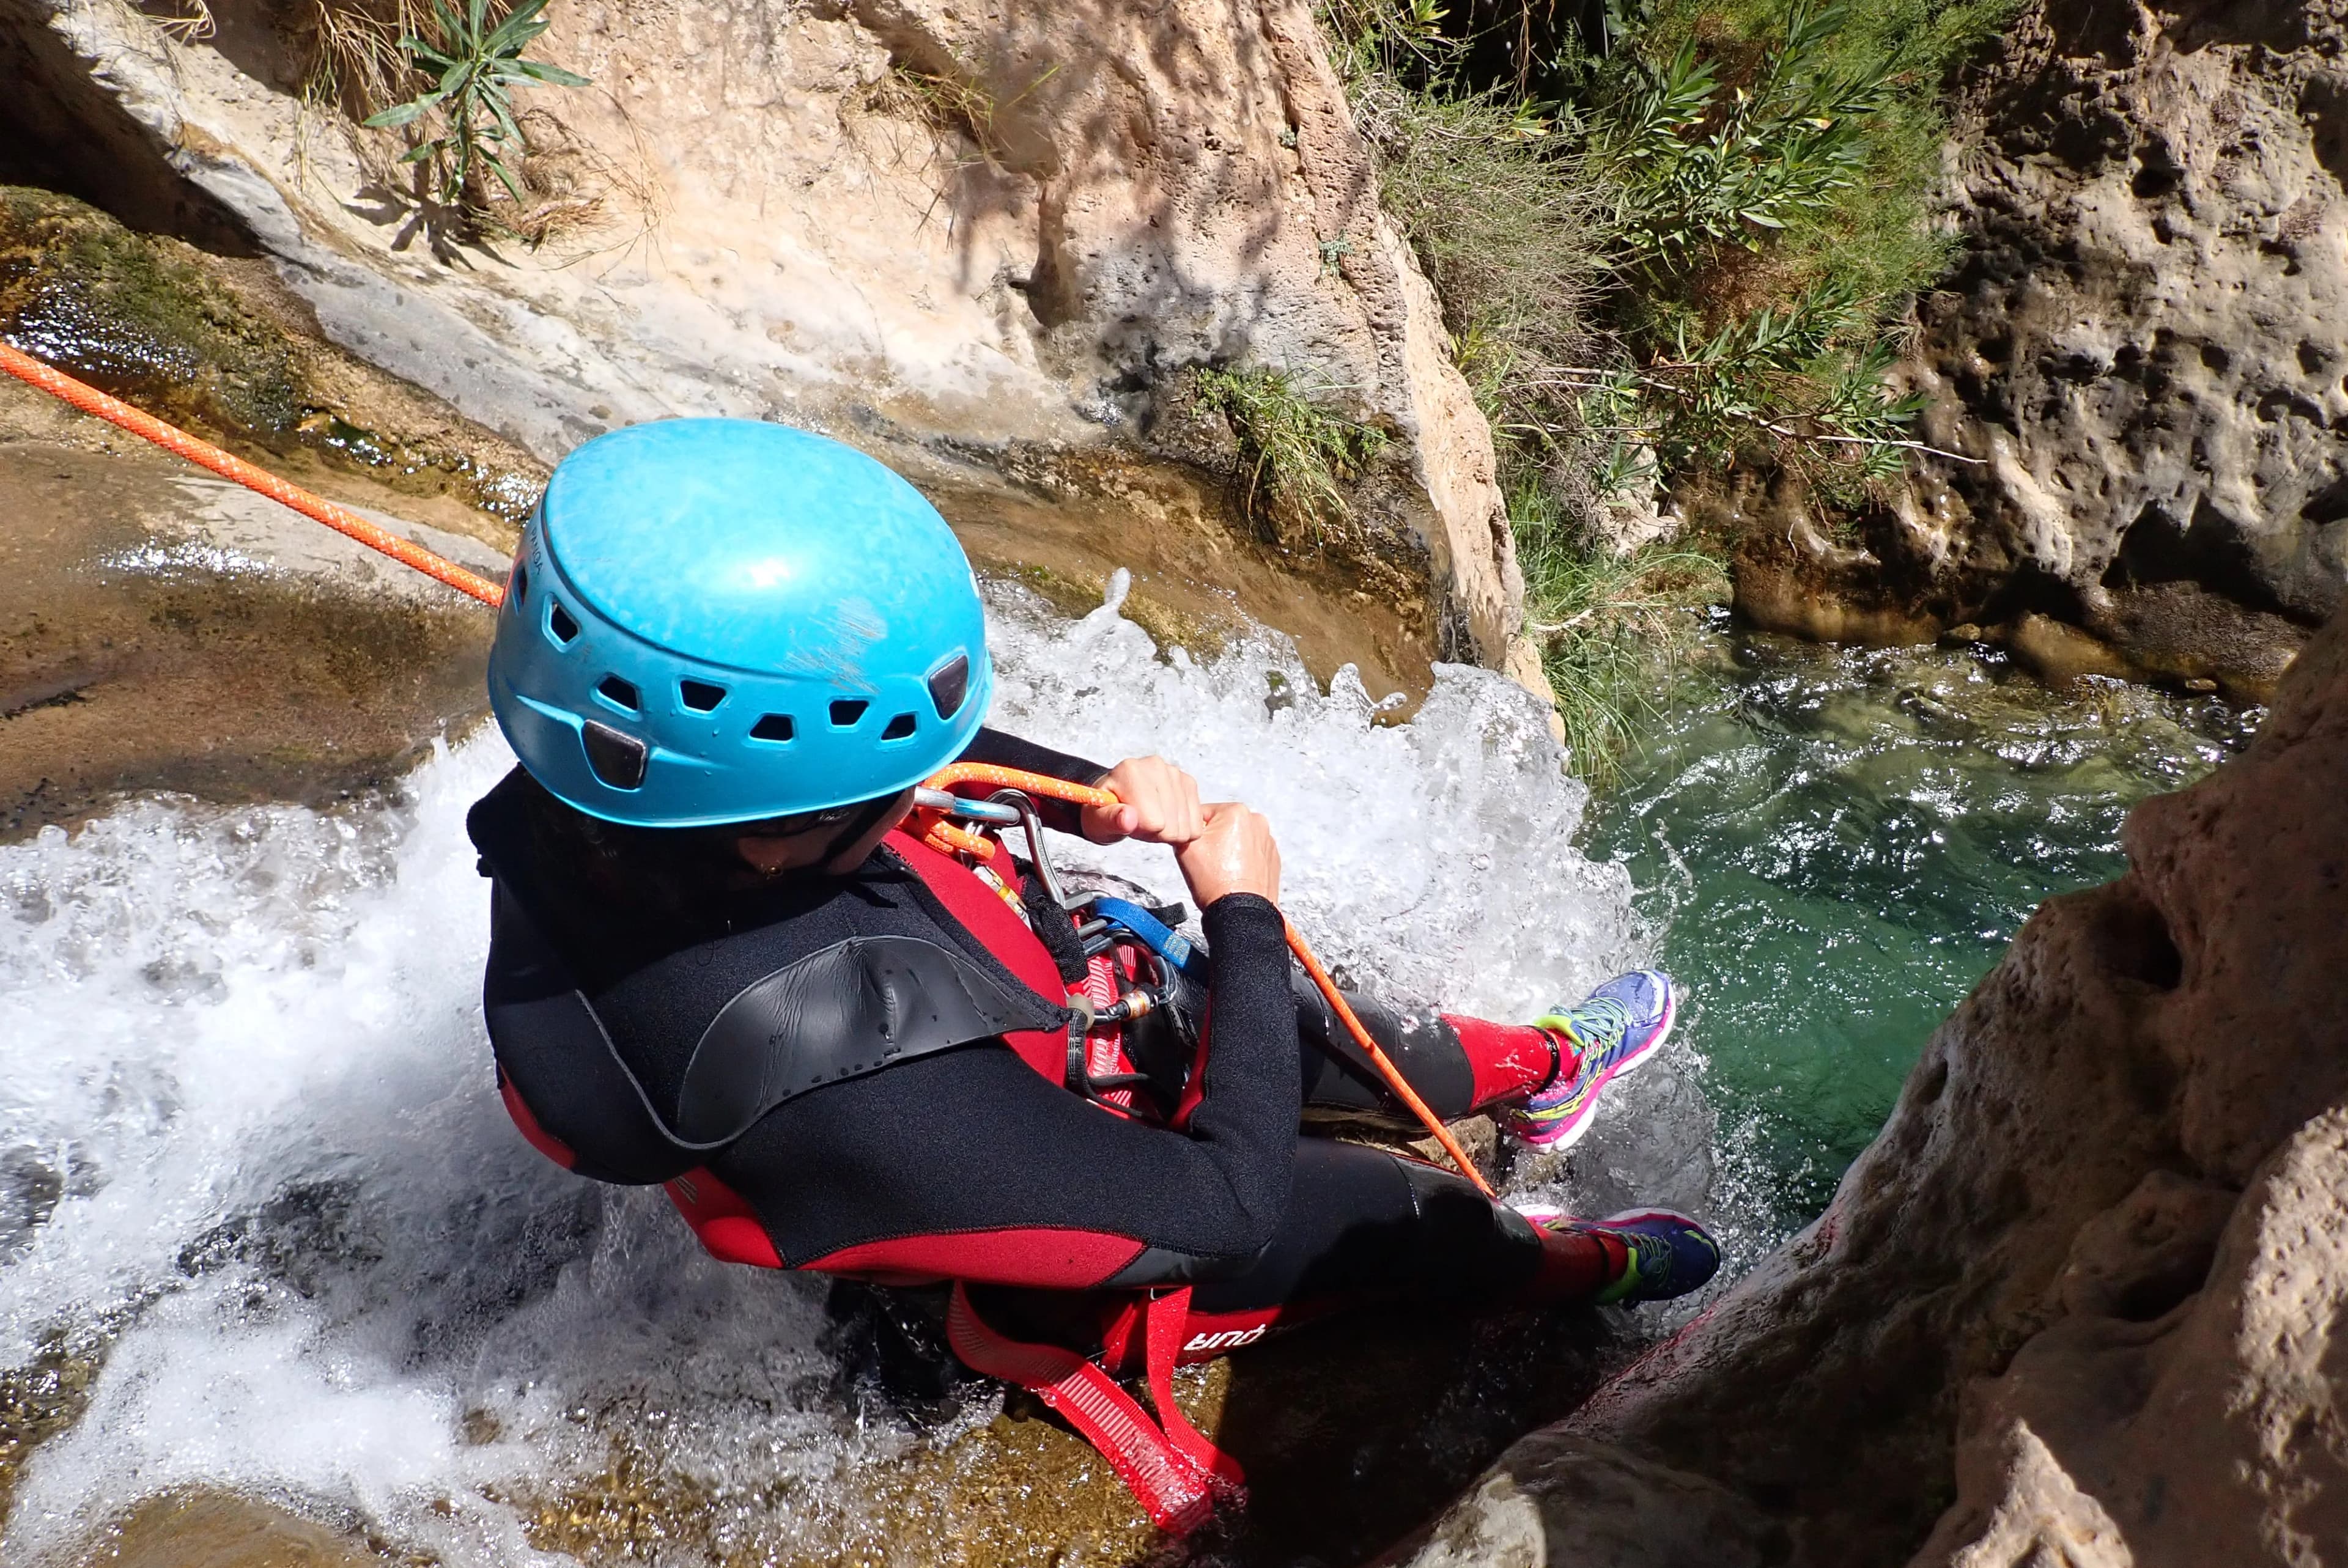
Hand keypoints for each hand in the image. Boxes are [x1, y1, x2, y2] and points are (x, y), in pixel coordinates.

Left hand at [1084, 755, 1206, 845]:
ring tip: (1150, 820)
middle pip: (1172, 826)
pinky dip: (1183, 828)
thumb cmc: (1103, 811)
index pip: (1154, 822)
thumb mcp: (1098, 821)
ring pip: (1186, 826)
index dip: (1142, 831)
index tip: (1129, 823)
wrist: (1115, 800)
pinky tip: (1165, 819)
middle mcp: (1155, 765)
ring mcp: (1175, 772)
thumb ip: (1110, 819)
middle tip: (1139, 823)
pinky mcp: (1188, 782)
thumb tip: (1127, 818)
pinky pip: (1196, 822)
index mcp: (1130, 771)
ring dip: (1169, 831)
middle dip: (1156, 833)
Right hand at [1175, 802, 1280, 907]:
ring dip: (1227, 851)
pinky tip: (1234, 875)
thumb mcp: (1185, 848)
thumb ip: (1184, 828)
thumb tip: (1185, 826)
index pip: (1202, 813)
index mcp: (1236, 811)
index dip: (1194, 833)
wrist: (1240, 913)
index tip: (1196, 850)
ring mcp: (1267, 841)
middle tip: (1208, 862)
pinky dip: (1241, 862)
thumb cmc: (1215, 883)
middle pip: (1222, 825)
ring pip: (1236, 840)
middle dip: (1213, 840)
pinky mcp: (1273, 858)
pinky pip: (1250, 854)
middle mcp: (1257, 821)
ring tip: (1221, 871)